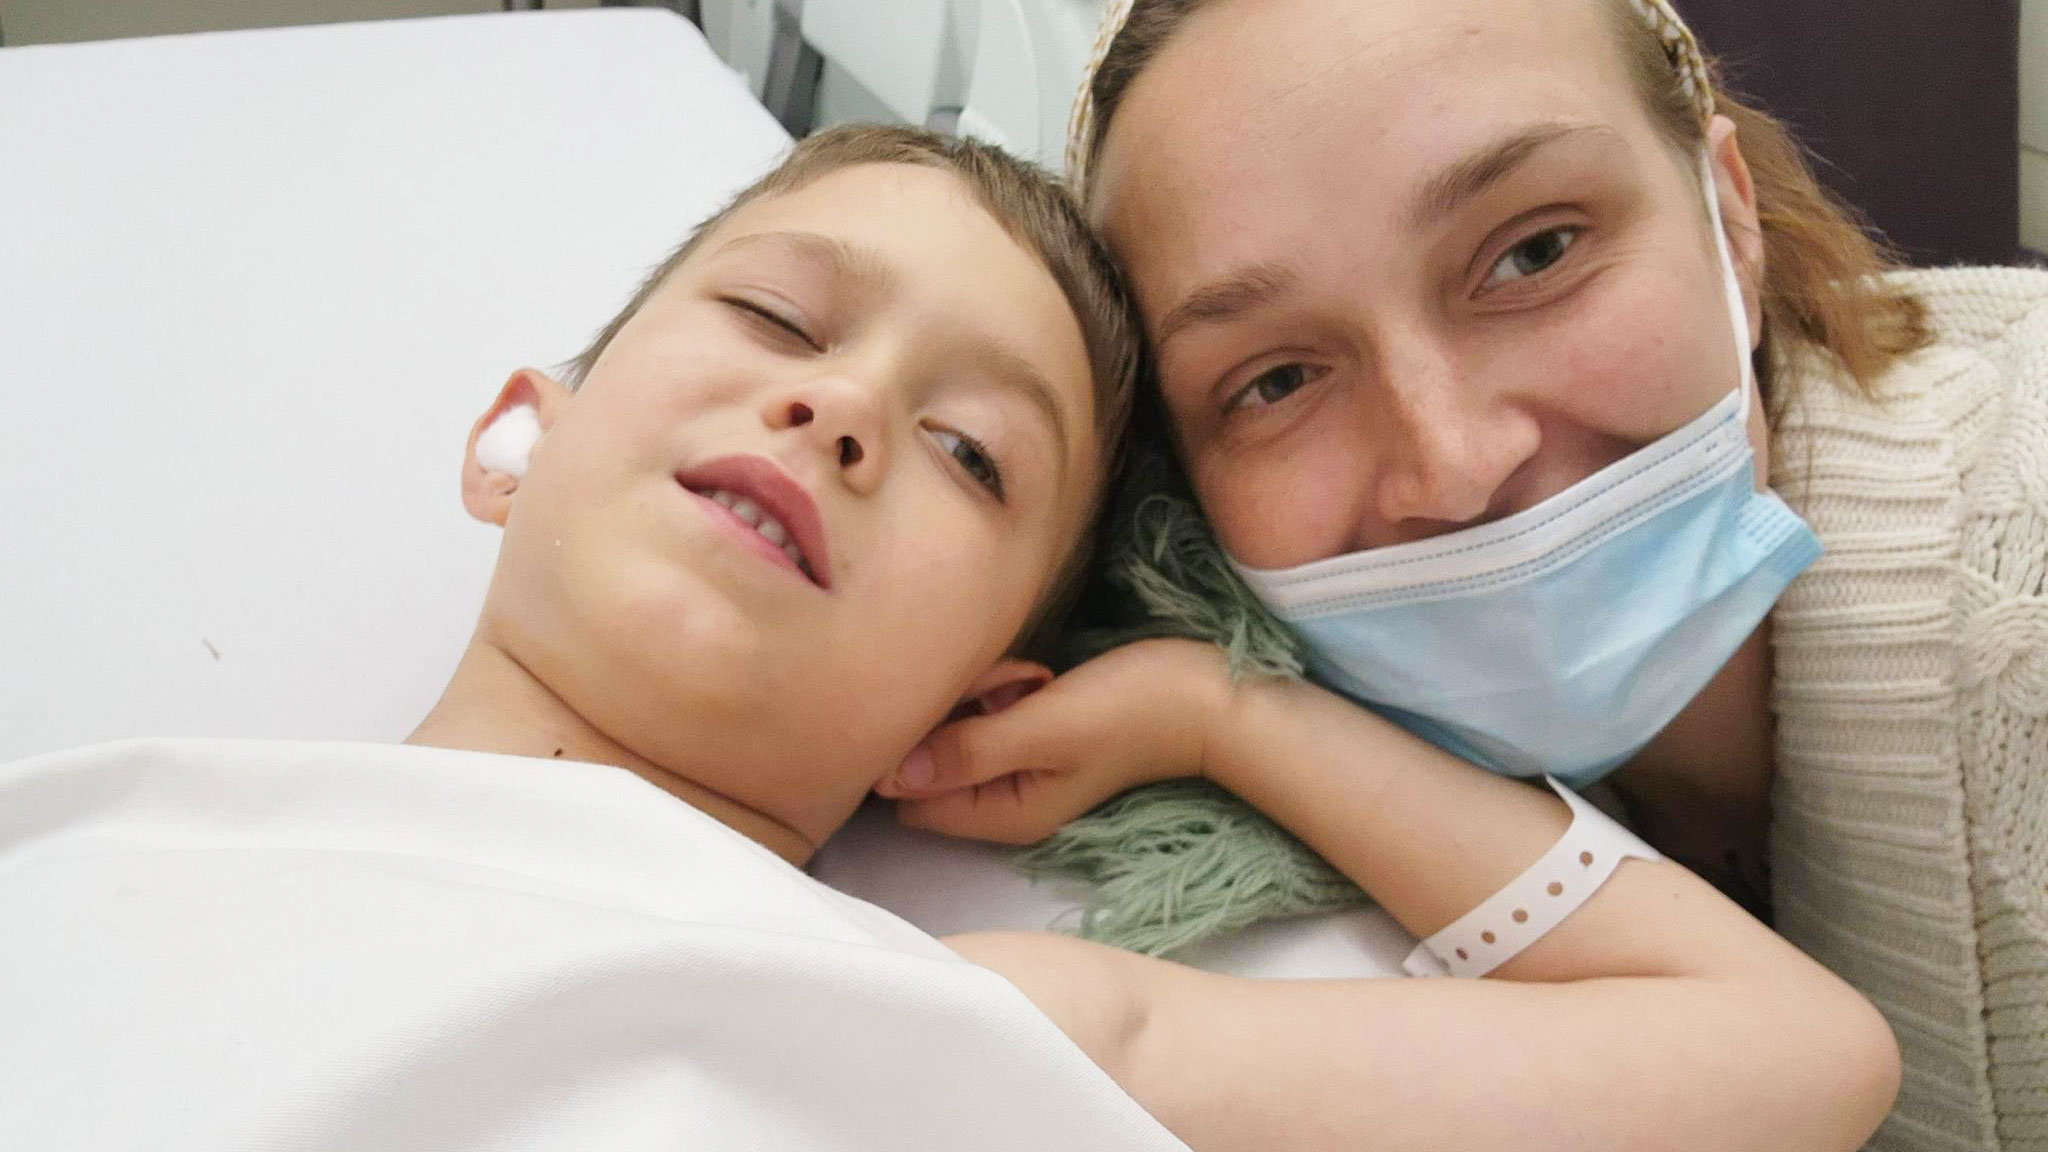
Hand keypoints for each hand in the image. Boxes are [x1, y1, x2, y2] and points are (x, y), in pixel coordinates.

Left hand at [874, 638, 1233, 843]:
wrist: (1203, 693)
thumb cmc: (1130, 710)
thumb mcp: (1044, 729)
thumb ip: (966, 751)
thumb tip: (887, 775)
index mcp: (999, 815)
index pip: (909, 798)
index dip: (915, 748)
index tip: (957, 709)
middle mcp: (998, 798)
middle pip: (928, 757)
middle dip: (954, 711)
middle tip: (1009, 689)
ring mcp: (1013, 763)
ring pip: (954, 724)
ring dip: (980, 690)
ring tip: (1031, 679)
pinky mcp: (1025, 730)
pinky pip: (983, 706)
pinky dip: (1000, 685)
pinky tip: (1037, 676)